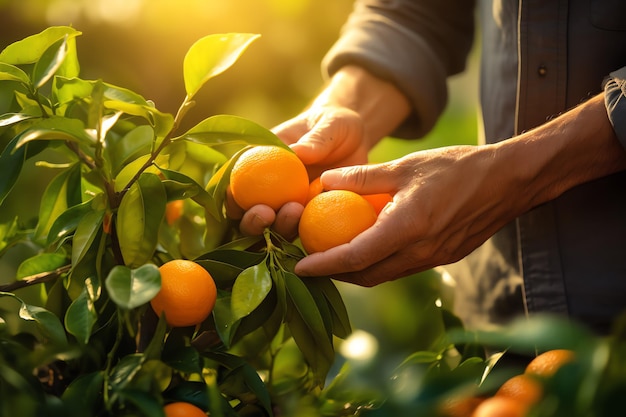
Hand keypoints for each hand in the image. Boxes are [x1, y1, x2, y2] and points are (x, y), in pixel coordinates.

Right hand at [227, 105, 369, 236]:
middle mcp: (270, 188)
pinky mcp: (311, 217)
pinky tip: (315, 230)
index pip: (237, 183)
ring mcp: (289, 205)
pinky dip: (306, 235)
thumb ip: (316, 139)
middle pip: (250, 214)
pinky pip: (304, 231)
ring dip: (278, 227)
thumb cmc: (334, 124)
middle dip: (252, 221)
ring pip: (275, 229)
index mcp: (262, 162)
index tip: (237, 202)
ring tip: (295, 212)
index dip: (231, 197)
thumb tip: (298, 152)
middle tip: (267, 214)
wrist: (357, 140)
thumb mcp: (330, 125)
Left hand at [293, 145, 518, 285]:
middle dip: (335, 274)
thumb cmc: (458, 167)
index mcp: (407, 228)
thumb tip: (326, 181)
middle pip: (367, 275)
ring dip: (357, 272)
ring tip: (334, 257)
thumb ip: (364, 177)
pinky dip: (379, 264)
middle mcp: (420, 252)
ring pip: (384, 275)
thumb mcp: (407, 165)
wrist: (509, 181)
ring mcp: (434, 259)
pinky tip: (370, 247)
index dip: (323, 265)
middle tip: (311, 262)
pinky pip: (402, 268)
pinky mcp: (444, 257)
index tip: (298, 265)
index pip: (355, 257)